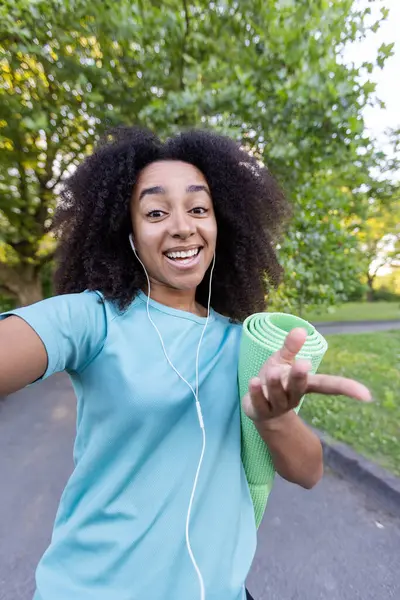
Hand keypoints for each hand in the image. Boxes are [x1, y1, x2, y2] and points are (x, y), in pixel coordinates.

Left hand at [242, 327, 371, 422]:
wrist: (258, 409)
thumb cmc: (275, 380)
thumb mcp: (282, 361)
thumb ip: (290, 347)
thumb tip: (301, 330)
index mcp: (304, 384)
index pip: (328, 385)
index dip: (346, 388)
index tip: (366, 395)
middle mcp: (293, 396)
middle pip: (299, 387)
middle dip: (300, 377)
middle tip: (303, 364)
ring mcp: (277, 405)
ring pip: (277, 394)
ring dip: (275, 383)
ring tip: (272, 371)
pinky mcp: (260, 411)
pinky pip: (259, 402)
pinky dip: (256, 392)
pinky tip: (253, 381)